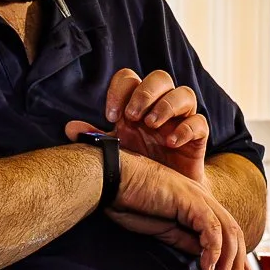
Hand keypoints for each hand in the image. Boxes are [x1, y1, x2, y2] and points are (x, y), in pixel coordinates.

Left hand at [62, 68, 207, 180]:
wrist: (167, 191)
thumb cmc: (141, 163)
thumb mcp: (116, 151)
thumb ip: (96, 139)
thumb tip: (70, 128)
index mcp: (139, 103)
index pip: (130, 79)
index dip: (120, 89)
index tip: (111, 115)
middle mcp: (162, 105)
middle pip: (160, 78)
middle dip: (145, 93)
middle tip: (133, 116)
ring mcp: (182, 119)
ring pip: (184, 94)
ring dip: (166, 106)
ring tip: (151, 125)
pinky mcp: (199, 136)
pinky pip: (199, 122)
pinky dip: (186, 129)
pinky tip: (171, 143)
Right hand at [105, 153, 248, 269]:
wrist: (113, 181)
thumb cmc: (130, 202)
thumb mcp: (164, 229)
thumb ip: (186, 239)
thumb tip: (204, 256)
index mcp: (198, 204)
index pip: (228, 232)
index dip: (236, 257)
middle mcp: (204, 199)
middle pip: (234, 233)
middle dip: (236, 265)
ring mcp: (199, 197)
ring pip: (228, 232)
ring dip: (226, 262)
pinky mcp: (190, 200)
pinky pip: (211, 228)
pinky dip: (213, 250)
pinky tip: (208, 268)